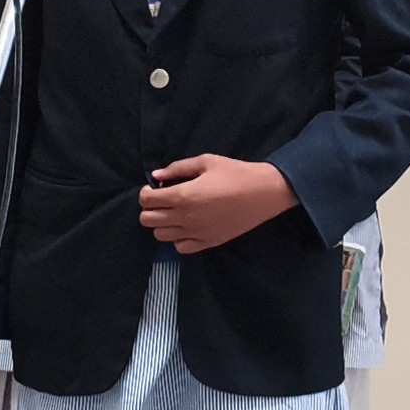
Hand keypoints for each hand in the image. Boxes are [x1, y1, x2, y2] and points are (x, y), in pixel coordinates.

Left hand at [138, 154, 298, 254]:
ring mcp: (195, 233)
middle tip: (163, 200)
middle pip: (147, 220)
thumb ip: (178, 168)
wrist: (263, 193)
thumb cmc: (235, 173)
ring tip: (175, 213)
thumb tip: (156, 176)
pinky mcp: (207, 243)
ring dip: (162, 224)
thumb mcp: (206, 162)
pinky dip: (178, 238)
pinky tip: (187, 226)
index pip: (146, 201)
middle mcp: (184, 217)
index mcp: (182, 195)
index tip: (155, 188)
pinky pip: (180, 247)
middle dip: (150, 208)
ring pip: (160, 236)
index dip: (146, 193)